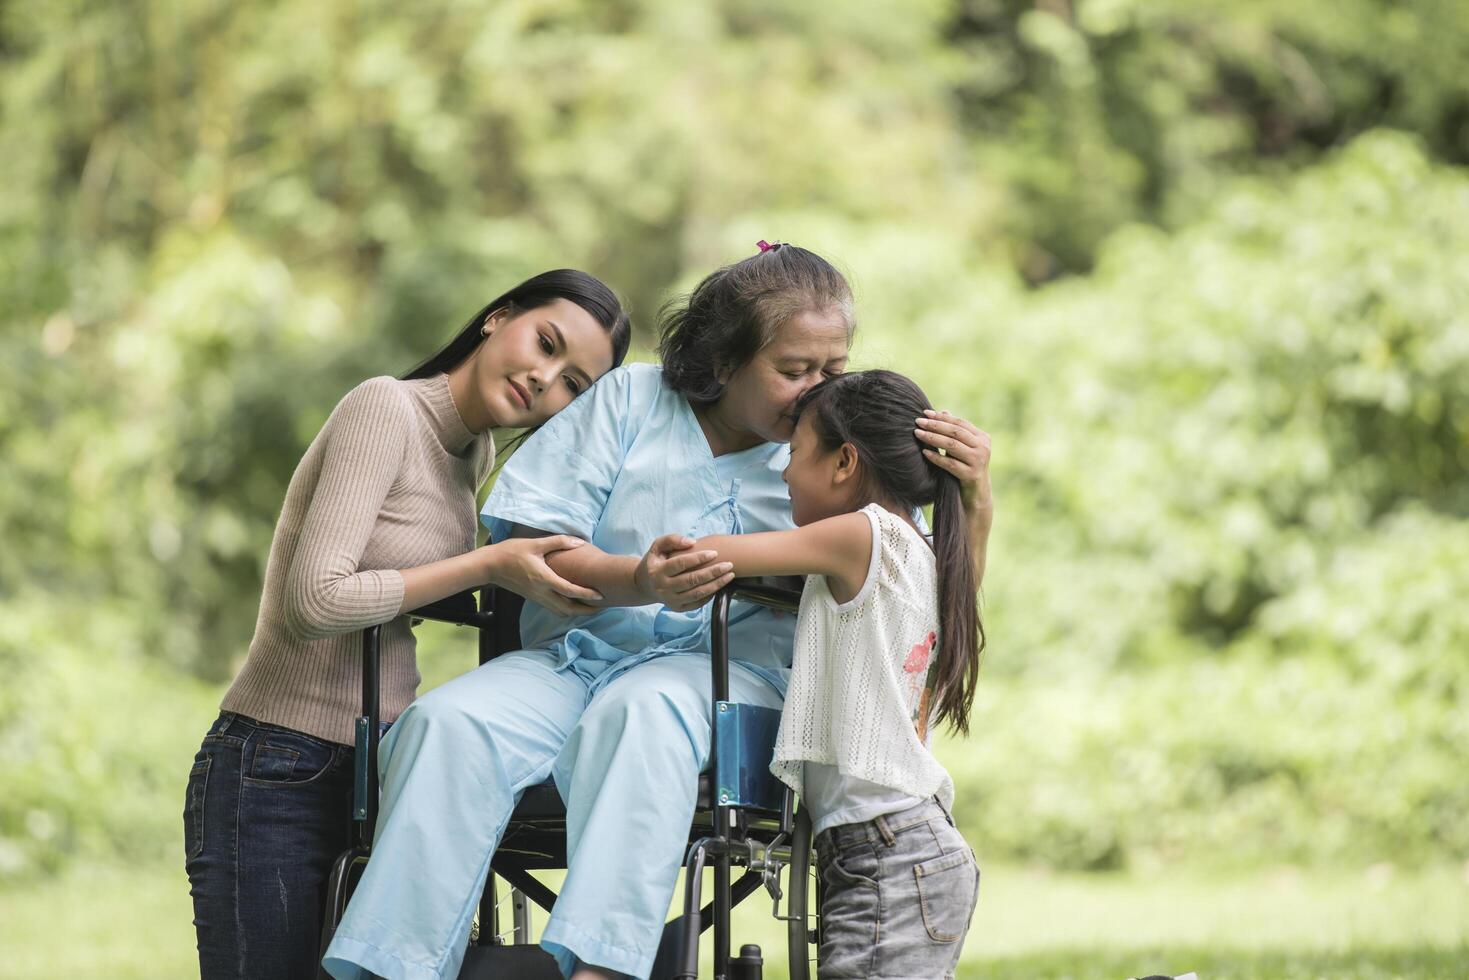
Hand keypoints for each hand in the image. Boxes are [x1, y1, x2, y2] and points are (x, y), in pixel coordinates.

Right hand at [487, 536, 603, 615]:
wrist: (490, 566)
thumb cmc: (511, 552)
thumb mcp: (535, 543)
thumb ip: (558, 542)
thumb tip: (579, 541)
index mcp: (543, 579)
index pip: (569, 590)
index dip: (587, 594)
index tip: (601, 595)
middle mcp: (541, 592)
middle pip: (568, 609)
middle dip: (586, 610)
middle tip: (602, 607)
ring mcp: (537, 597)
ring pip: (560, 611)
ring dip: (576, 612)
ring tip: (590, 608)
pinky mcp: (533, 598)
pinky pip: (553, 608)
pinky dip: (566, 609)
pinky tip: (573, 604)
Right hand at [634, 534, 734, 611]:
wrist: (645, 584)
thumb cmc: (655, 562)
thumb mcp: (657, 547)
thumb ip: (672, 540)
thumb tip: (692, 542)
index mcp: (658, 571)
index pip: (681, 564)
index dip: (698, 558)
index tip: (714, 553)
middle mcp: (663, 588)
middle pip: (692, 580)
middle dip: (712, 573)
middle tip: (729, 565)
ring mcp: (670, 600)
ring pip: (697, 594)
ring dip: (716, 585)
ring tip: (729, 576)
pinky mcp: (677, 608)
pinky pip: (697, 603)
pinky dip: (710, 595)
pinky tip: (719, 586)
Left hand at [915, 409, 992, 516]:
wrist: (977, 494)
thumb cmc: (967, 467)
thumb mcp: (963, 448)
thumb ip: (955, 432)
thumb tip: (942, 411)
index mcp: (983, 437)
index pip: (960, 423)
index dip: (942, 417)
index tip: (925, 413)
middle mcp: (983, 447)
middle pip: (956, 432)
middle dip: (935, 425)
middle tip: (918, 421)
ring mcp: (978, 461)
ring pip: (952, 446)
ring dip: (933, 438)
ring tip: (918, 433)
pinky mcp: (971, 475)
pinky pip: (950, 464)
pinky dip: (936, 457)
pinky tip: (924, 452)